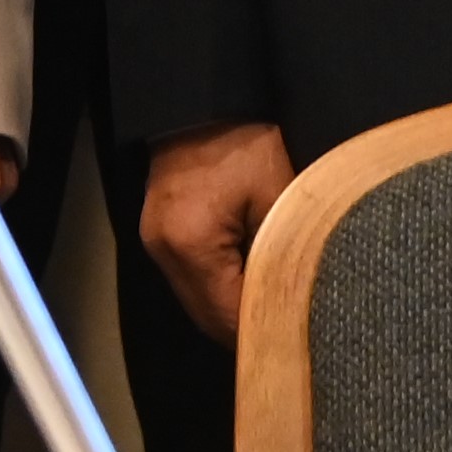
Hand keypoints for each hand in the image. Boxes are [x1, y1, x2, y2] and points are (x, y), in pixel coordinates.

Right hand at [140, 121, 296, 340]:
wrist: (200, 105)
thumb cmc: (244, 144)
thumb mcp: (278, 196)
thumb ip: (283, 254)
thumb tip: (295, 300)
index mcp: (193, 245)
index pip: (227, 316)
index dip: (261, 334)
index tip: (293, 347)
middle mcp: (165, 253)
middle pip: (207, 319)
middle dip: (245, 333)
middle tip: (287, 340)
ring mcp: (156, 245)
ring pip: (197, 304)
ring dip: (230, 315)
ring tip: (271, 318)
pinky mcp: (159, 236)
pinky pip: (190, 281)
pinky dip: (217, 291)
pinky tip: (247, 289)